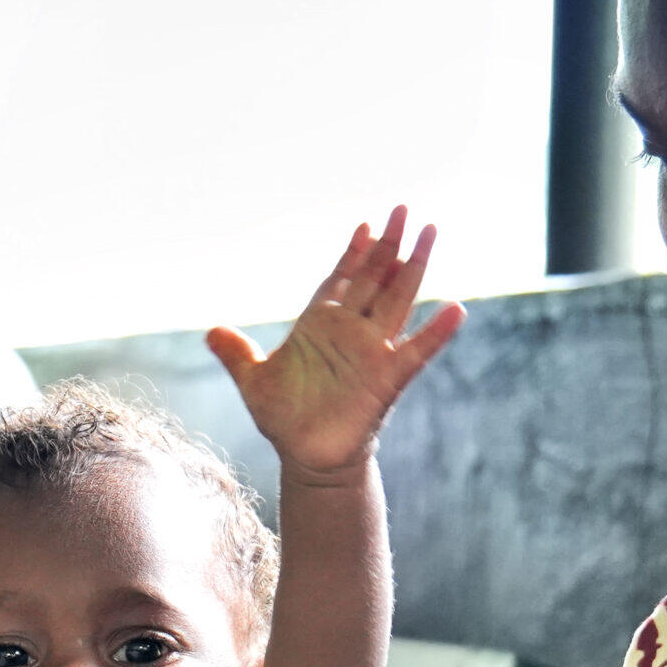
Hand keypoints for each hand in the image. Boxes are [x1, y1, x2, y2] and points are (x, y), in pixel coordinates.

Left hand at [208, 207, 464, 480]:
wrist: (307, 459)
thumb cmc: (285, 419)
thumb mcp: (253, 381)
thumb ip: (236, 354)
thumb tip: (210, 331)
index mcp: (321, 325)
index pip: (341, 278)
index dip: (353, 252)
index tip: (365, 224)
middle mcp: (351, 332)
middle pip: (375, 277)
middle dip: (388, 244)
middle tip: (403, 208)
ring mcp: (372, 352)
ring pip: (398, 299)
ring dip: (415, 267)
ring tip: (431, 233)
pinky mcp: (387, 379)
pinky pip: (416, 352)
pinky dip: (436, 333)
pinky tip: (455, 310)